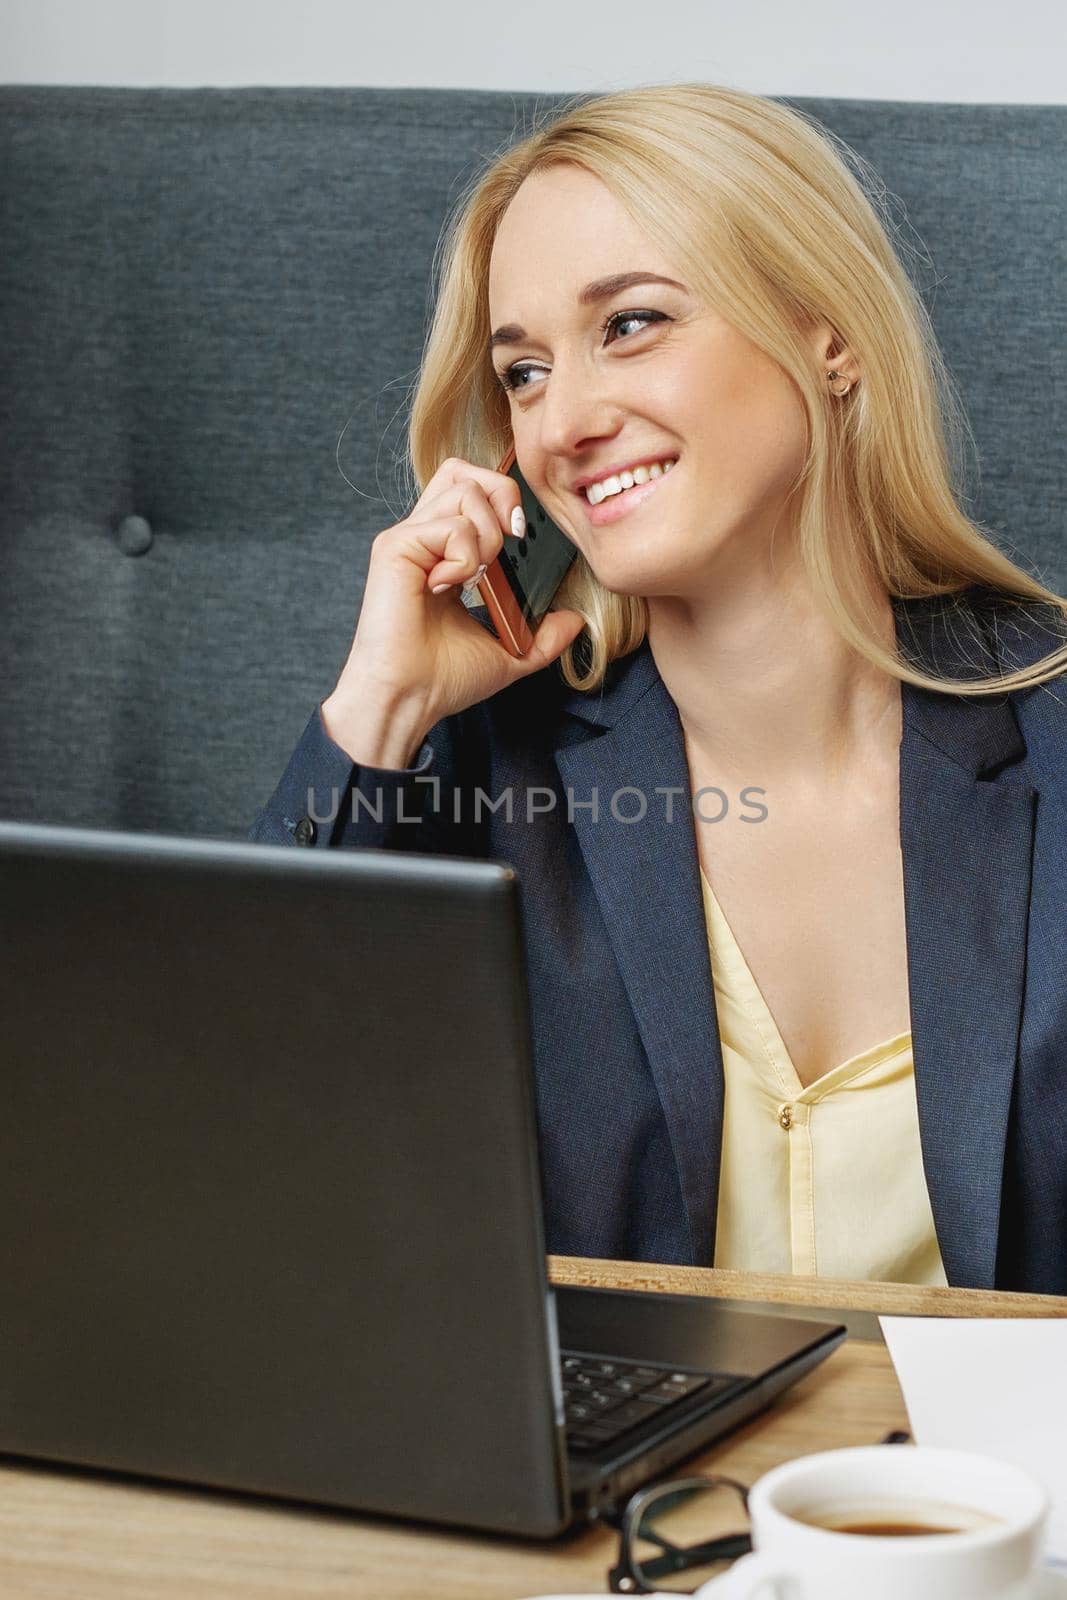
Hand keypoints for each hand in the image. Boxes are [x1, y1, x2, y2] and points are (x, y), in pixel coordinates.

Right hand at [329, 456, 585, 735]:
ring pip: (463, 490)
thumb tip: (575, 621)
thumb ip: (542, 636)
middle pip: (463, 470)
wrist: (409, 699)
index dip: (503, 498)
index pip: (470, 488)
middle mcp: (423, 538)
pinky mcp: (395, 547)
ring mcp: (407, 539)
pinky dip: (465, 557)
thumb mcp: (508, 653)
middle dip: (500, 494)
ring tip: (476, 576)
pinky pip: (450, 525)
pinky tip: (448, 587)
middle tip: (511, 540)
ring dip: (487, 534)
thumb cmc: (442, 679)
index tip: (519, 539)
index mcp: (443, 552)